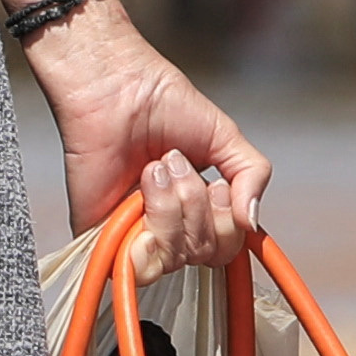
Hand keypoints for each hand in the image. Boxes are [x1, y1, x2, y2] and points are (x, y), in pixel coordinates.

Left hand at [25, 2, 269, 265]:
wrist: (118, 89)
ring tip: (155, 169)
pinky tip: (141, 195)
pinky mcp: (102, 238)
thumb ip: (252, 177)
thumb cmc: (164, 104)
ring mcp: (134, 236)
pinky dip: (151, 229)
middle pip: (204, 254)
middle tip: (176, 164)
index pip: (225, 249)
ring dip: (174, 209)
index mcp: (194, 210)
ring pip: (174, 257)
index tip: (217, 184)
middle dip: (198, 206)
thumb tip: (251, 224)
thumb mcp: (226, 138)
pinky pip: (138, 265)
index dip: (228, 225)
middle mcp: (166, 228)